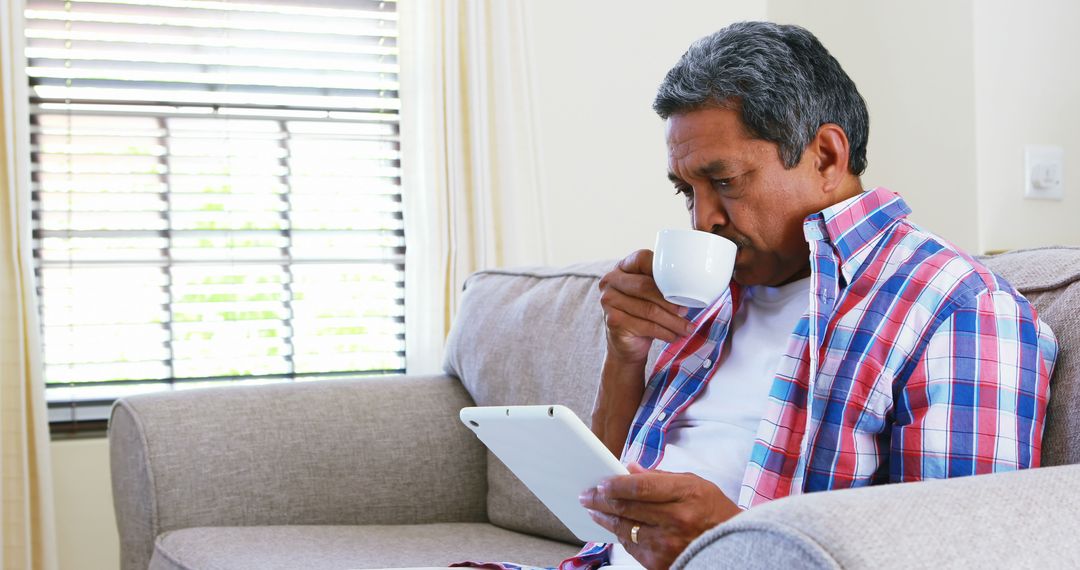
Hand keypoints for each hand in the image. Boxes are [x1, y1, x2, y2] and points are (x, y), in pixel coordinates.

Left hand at [579, 463, 740, 569]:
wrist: (733, 547)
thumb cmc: (714, 511)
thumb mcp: (695, 484)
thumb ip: (661, 476)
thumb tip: (631, 468)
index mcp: (685, 494)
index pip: (639, 487)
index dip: (615, 484)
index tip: (601, 482)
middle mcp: (676, 519)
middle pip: (626, 507)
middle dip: (601, 500)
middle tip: (587, 495)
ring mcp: (667, 544)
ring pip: (624, 528)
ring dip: (604, 518)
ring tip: (594, 509)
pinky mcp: (661, 563)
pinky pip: (632, 547)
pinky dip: (620, 535)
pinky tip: (613, 526)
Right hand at [598, 250, 692, 363]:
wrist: (626, 344)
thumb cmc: (643, 314)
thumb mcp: (652, 295)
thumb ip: (663, 284)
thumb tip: (694, 283)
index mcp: (622, 267)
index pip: (643, 259)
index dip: (663, 270)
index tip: (683, 284)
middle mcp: (610, 281)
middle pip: (645, 286)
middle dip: (670, 301)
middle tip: (687, 311)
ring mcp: (609, 301)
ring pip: (648, 309)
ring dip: (673, 321)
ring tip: (687, 328)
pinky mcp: (613, 321)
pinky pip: (646, 326)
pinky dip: (664, 332)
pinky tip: (674, 336)